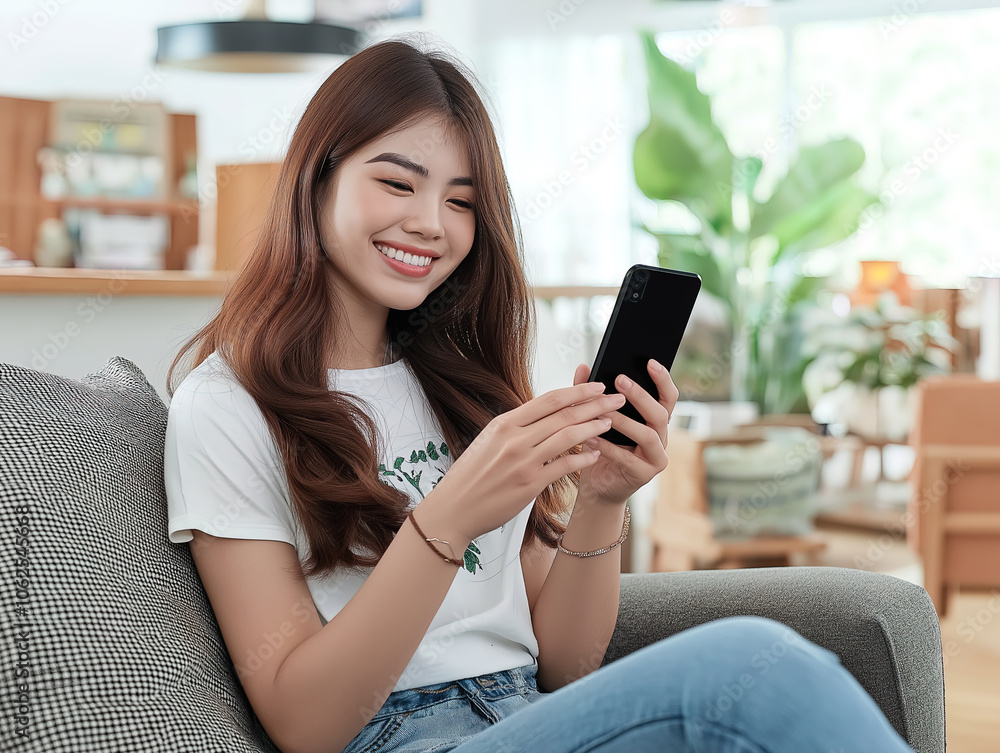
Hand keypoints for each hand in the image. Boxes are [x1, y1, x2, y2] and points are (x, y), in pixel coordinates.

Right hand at [431, 381, 625, 542]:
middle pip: (563, 415)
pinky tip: (596, 453)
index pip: (548, 400)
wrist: (453, 508)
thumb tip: (544, 416)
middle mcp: (514, 438)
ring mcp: (523, 461)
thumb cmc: (471, 475)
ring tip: (611, 422)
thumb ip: (516, 428)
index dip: (577, 392)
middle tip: (617, 399)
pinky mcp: (529, 484)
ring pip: (567, 437)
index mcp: (504, 423)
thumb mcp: (489, 441)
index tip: (597, 387)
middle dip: (595, 405)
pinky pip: (564, 467)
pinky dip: (583, 459)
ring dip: (593, 427)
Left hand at [571, 359, 678, 504]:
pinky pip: (629, 459)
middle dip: (641, 396)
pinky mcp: (645, 474)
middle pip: (660, 413)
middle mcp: (661, 437)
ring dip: (625, 422)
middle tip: (620, 380)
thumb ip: (591, 393)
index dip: (662, 379)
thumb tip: (583, 367)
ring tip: (602, 413)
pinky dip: (609, 447)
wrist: (596, 484)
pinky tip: (591, 437)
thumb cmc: (599, 446)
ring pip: (648, 435)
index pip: (668, 396)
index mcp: (654, 420)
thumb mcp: (595, 417)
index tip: (650, 361)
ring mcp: (656, 457)